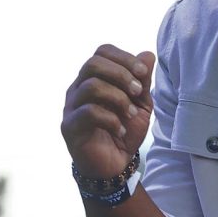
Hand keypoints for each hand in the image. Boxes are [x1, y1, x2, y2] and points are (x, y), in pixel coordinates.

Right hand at [61, 45, 155, 177]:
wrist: (114, 164)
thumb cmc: (123, 130)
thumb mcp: (140, 104)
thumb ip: (142, 81)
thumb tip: (147, 54)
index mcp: (93, 78)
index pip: (102, 52)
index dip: (124, 58)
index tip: (143, 74)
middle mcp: (78, 88)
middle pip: (93, 63)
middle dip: (121, 74)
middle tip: (137, 93)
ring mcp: (71, 107)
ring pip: (91, 86)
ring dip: (118, 98)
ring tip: (130, 115)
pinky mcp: (70, 126)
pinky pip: (88, 112)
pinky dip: (111, 120)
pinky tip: (120, 131)